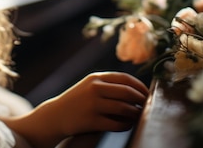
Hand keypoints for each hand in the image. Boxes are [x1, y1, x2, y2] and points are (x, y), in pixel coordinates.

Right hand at [3, 71, 148, 147]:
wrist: (55, 115)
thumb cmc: (78, 101)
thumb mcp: (90, 86)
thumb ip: (109, 84)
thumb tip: (137, 89)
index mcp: (96, 77)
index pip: (125, 79)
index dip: (140, 86)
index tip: (147, 93)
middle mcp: (94, 88)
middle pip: (127, 93)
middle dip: (141, 100)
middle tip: (147, 105)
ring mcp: (93, 104)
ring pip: (124, 108)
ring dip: (135, 113)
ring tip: (139, 115)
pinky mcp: (91, 121)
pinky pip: (116, 124)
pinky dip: (126, 125)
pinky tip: (128, 125)